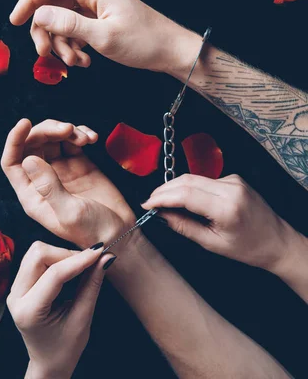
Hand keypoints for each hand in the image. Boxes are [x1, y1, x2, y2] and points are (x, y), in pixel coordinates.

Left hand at [1, 118, 135, 249]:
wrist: (120, 233)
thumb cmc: (93, 231)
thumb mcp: (70, 213)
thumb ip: (49, 187)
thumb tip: (29, 160)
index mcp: (32, 195)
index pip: (12, 162)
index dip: (14, 140)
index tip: (25, 123)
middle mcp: (42, 180)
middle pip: (33, 144)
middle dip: (47, 130)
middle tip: (68, 129)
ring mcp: (60, 170)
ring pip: (52, 138)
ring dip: (67, 130)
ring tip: (85, 138)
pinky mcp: (79, 163)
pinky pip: (72, 140)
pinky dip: (81, 133)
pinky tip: (92, 139)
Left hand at [7, 241, 114, 378]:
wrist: (48, 363)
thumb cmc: (65, 348)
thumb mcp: (82, 319)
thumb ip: (92, 285)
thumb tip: (105, 257)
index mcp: (29, 311)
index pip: (55, 274)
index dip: (79, 260)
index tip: (100, 252)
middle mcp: (15, 296)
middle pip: (39, 254)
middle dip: (66, 254)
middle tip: (89, 262)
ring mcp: (14, 289)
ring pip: (36, 252)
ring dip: (60, 253)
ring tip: (80, 266)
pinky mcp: (19, 284)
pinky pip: (35, 258)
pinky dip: (55, 257)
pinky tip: (69, 267)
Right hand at [9, 0, 198, 74]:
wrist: (172, 51)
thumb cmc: (144, 42)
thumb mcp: (103, 36)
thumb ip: (69, 24)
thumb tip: (38, 14)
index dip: (28, 2)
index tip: (13, 22)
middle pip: (51, 5)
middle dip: (46, 31)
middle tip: (46, 55)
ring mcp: (96, 7)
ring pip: (62, 21)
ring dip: (62, 44)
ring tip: (77, 63)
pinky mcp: (100, 20)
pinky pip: (75, 30)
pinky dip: (74, 46)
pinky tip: (85, 61)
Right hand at [142, 173, 293, 271]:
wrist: (277, 241)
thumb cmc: (248, 248)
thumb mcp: (212, 244)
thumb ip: (184, 227)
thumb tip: (161, 215)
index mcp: (227, 207)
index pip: (186, 194)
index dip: (162, 197)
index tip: (147, 205)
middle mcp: (231, 188)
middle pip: (187, 180)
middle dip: (164, 189)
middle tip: (150, 202)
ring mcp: (233, 180)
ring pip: (193, 178)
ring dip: (175, 187)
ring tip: (162, 202)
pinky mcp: (233, 178)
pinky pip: (204, 180)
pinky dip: (190, 188)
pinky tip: (184, 200)